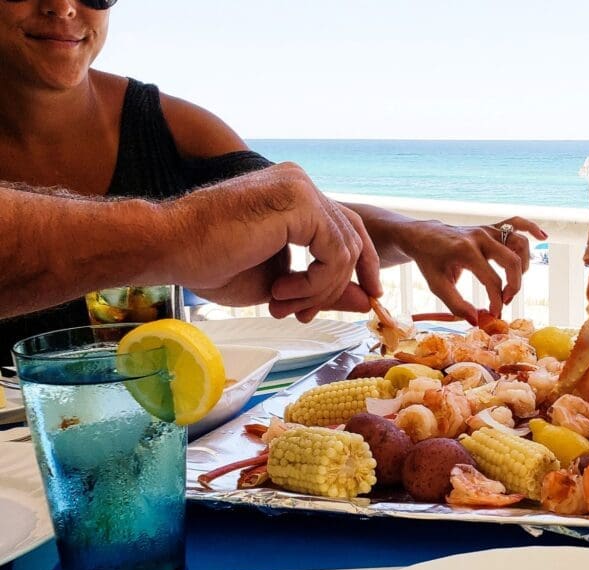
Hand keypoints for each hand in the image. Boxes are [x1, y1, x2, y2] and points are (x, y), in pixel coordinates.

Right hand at [161, 163, 367, 320]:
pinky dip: (315, 282)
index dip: (360, 265)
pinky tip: (280, 291)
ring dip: (318, 290)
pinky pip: (334, 252)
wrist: (170, 248)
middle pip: (352, 238)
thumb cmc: (212, 264)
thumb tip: (366, 302)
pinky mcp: (299, 201)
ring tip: (281, 303)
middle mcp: (301, 184)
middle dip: (338, 285)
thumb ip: (326, 287)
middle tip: (305, 314)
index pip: (346, 228)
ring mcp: (301, 188)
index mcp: (295, 195)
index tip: (364, 298)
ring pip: (345, 249)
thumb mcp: (282, 284)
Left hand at [402, 217, 546, 322]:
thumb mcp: (437, 286)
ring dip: (523, 265)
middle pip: (512, 261)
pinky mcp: (491, 227)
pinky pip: (516, 222)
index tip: (494, 313)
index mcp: (465, 251)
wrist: (424, 236)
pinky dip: (531, 228)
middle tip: (505, 300)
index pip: (492, 280)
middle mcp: (480, 237)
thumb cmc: (430, 262)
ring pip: (519, 243)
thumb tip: (477, 320)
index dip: (496, 300)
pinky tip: (544, 237)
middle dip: (514, 285)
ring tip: (512, 281)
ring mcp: (487, 230)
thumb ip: (456, 305)